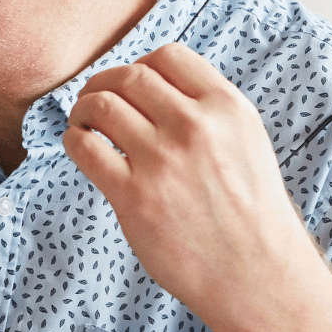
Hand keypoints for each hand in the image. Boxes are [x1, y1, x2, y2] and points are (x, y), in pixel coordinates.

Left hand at [61, 43, 324, 324]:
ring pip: (101, 105)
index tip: (130, 84)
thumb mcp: (247, 142)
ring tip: (84, 123)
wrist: (257, 275)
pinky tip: (81, 147)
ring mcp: (163, 161)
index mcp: (227, 108)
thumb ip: (208, 110)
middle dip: (104, 83)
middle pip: (129, 77)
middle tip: (95, 100)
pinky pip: (85, 147)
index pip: (168, 56)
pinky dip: (74, 140)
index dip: (140, 65)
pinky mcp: (134, 196)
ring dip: (83, 109)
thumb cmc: (250, 212)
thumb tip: (153, 86)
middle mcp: (195, 127)